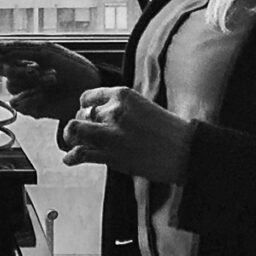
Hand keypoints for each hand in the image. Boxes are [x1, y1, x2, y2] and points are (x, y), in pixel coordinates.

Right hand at [0, 38, 101, 120]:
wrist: (90, 89)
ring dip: (30, 81)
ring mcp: (25, 90)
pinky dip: (29, 97)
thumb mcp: (43, 51)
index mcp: (24, 56)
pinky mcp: (31, 108)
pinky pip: (16, 102)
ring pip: (9, 85)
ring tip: (51, 80)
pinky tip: (44, 95)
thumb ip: (14, 48)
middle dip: (18, 67)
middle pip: (1, 68)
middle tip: (36, 67)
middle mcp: (22, 72)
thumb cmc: (72, 67)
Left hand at [55, 85, 193, 184]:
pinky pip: (81, 153)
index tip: (87, 114)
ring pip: (75, 130)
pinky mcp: (111, 154)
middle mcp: (113, 111)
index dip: (85, 107)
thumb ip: (119, 108)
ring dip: (72, 138)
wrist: (185, 151)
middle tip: (84, 133)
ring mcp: (110, 133)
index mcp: (122, 95)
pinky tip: (70, 160)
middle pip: (80, 114)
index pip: (88, 97)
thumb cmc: (168, 131)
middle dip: (80, 124)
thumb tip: (99, 114)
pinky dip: (72, 157)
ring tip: (74, 144)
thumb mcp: (142, 106)